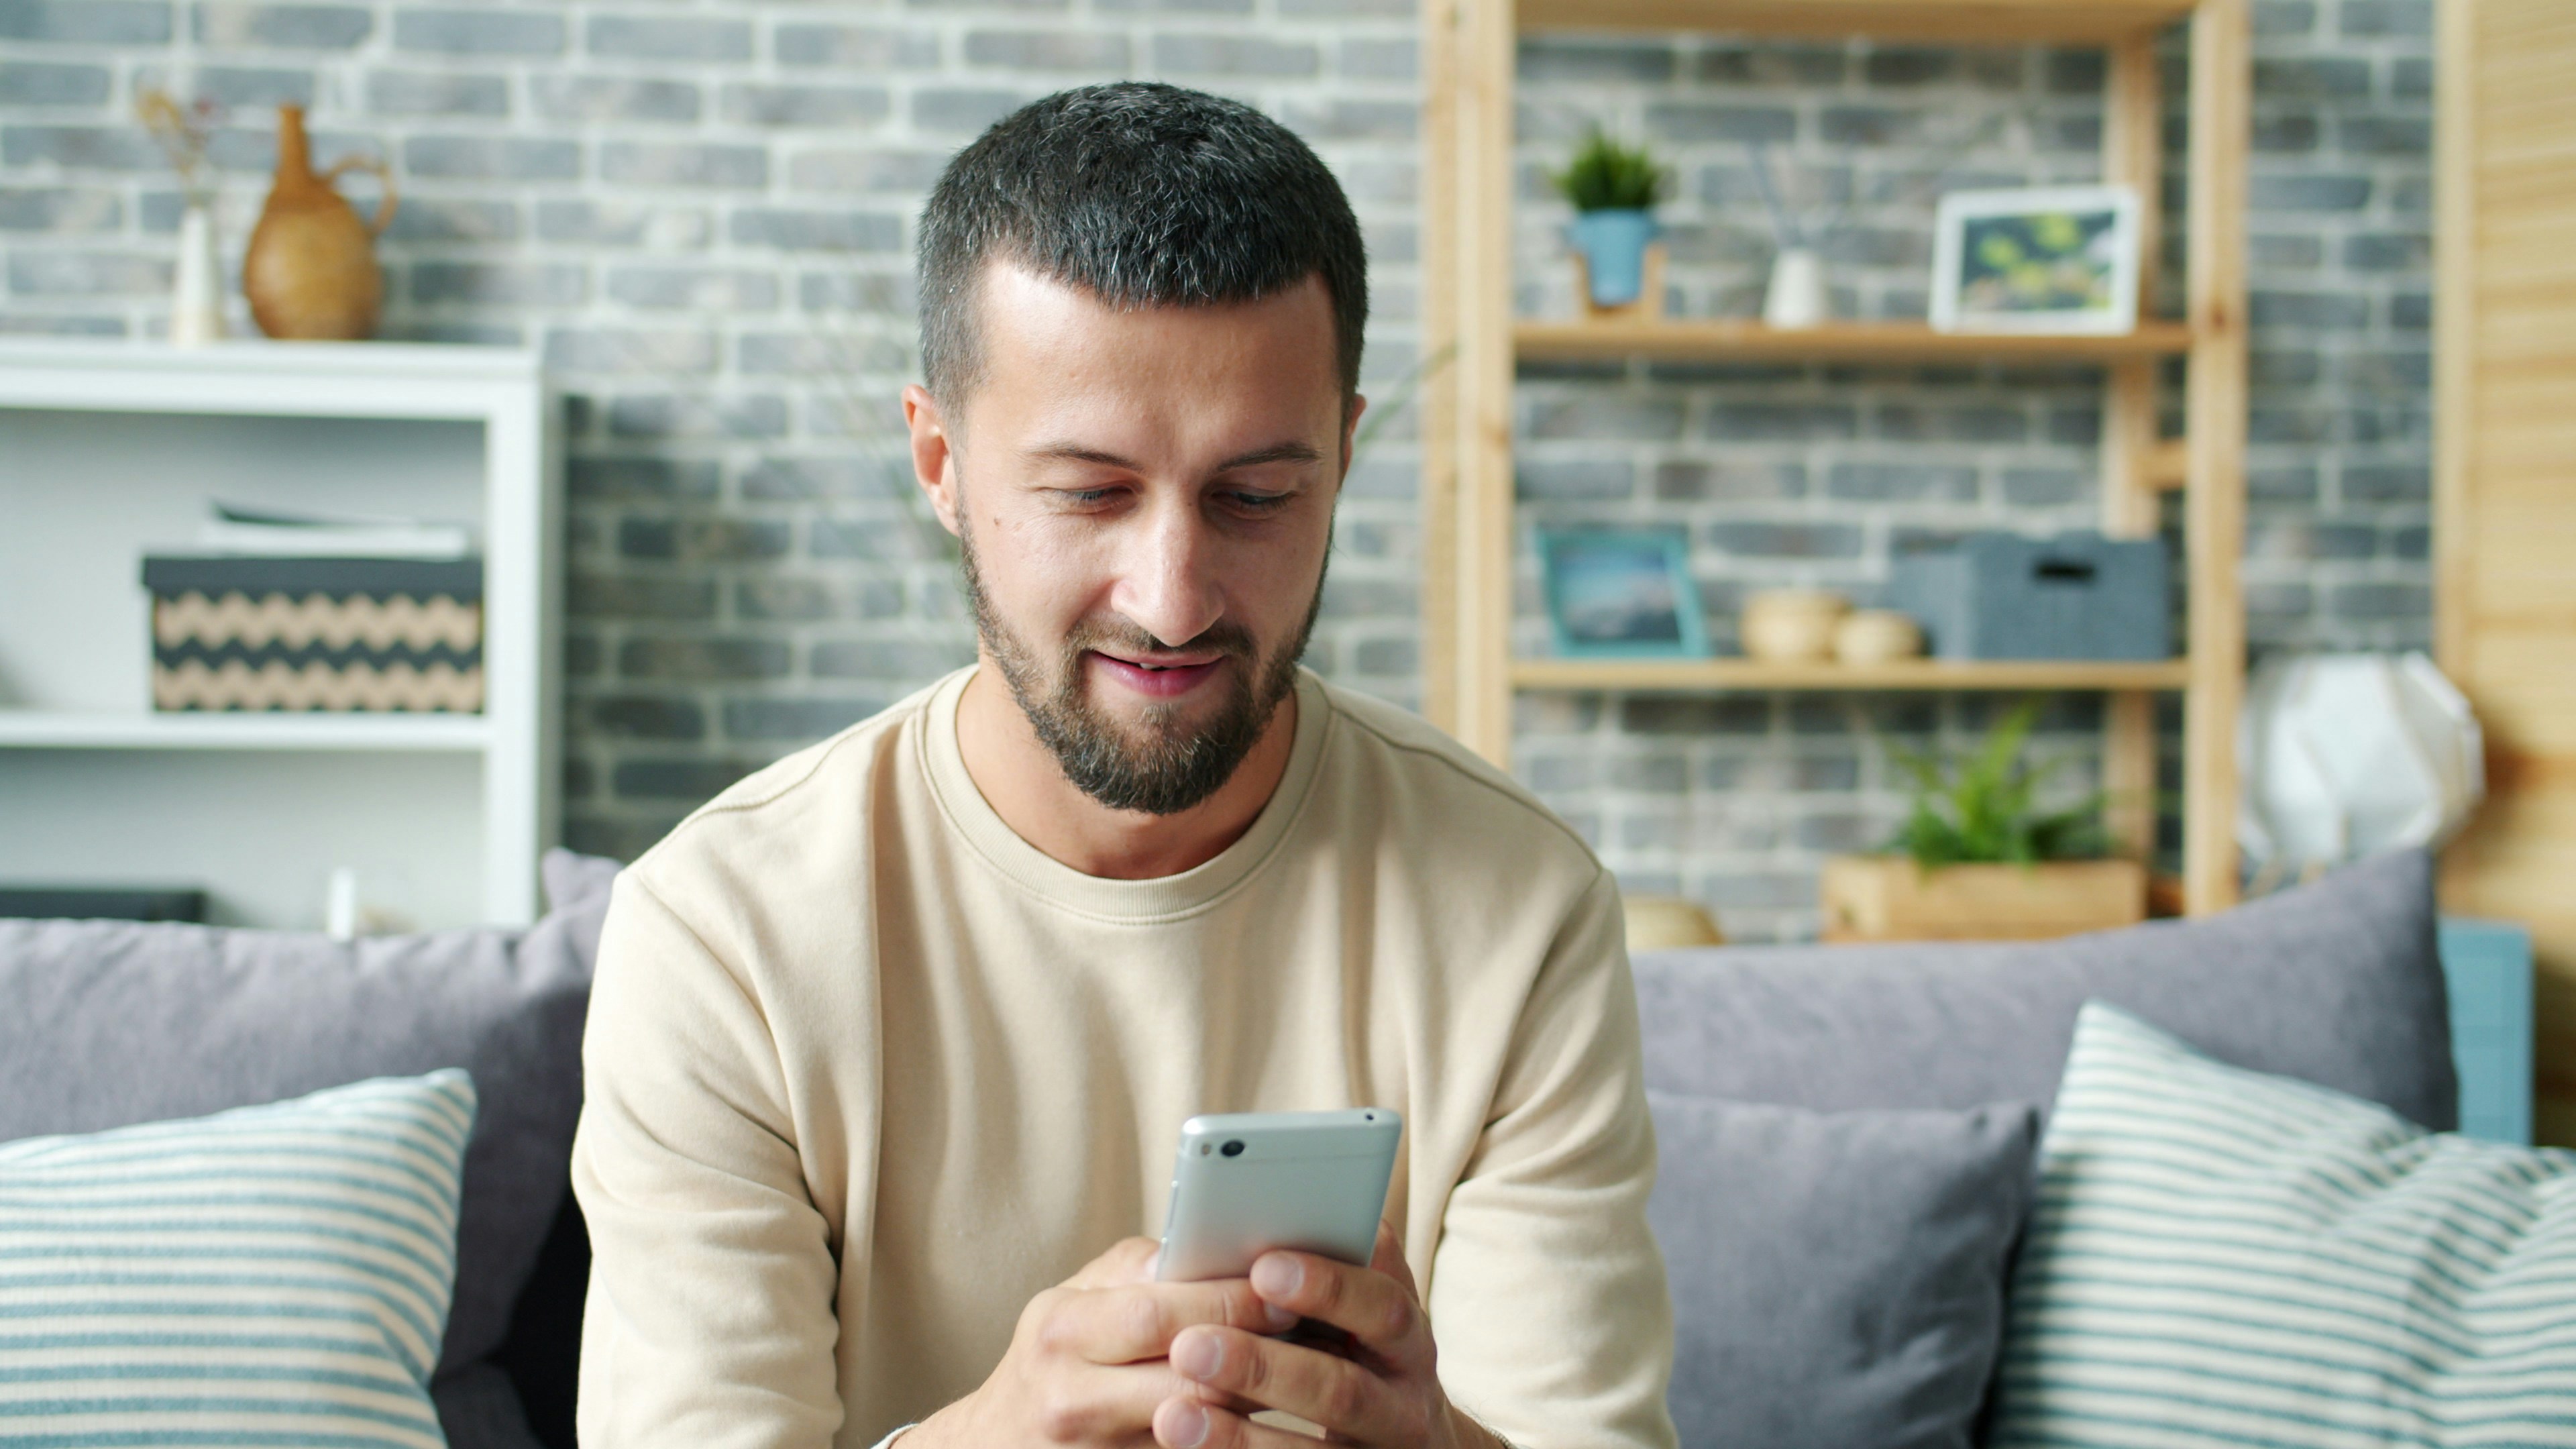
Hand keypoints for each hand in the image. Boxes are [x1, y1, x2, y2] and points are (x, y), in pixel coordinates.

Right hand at [905, 1237, 1292, 1447]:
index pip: (1159, 1313)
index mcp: (1062, 1332)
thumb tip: (1210, 1244)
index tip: (1286, 1283)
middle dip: (1262, 1350)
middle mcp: (1073, 1400)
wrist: (996, 1447)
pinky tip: (1273, 1411)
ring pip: (1205, 1429)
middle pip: (1192, 1379)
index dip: (1231, 1299)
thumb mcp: (1072, 1299)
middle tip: (1317, 1325)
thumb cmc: (1052, 1357)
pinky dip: (1239, 1436)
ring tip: (1311, 1364)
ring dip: (1263, 1398)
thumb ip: (1138, 1269)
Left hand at [1151, 1224, 1507, 1448]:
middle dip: (1265, 1366)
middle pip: (1343, 1386)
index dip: (1329, 1286)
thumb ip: (1313, 1279)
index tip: (1263, 1268)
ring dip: (1240, 1433)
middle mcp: (1405, 1401)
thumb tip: (1219, 1246)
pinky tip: (1188, 1440)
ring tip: (1172, 1414)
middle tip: (1189, 1347)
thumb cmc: (1352, 1353)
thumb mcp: (1354, 1316)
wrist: (1397, 1442)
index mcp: (1405, 1338)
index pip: (1383, 1305)